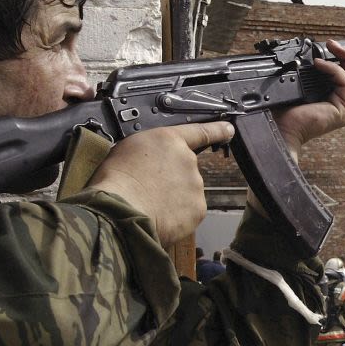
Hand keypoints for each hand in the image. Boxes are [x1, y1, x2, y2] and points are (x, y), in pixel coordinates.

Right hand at [89, 121, 234, 247]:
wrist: (120, 209)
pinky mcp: (197, 209)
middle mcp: (188, 161)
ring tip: (148, 202)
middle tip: (148, 188)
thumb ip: (151, 151)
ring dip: (173, 198)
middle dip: (171, 179)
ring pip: (187, 192)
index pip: (201, 131)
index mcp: (170, 141)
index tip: (228, 129)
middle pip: (186, 170)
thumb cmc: (116, 179)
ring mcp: (196, 186)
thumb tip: (154, 161)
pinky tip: (157, 215)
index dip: (217, 130)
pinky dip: (176, 216)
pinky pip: (188, 212)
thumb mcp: (128, 149)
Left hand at [272, 40, 344, 161]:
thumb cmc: (284, 112)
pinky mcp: (341, 109)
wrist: (280, 128)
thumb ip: (316, 78)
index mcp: (337, 105)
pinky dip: (334, 68)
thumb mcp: (303, 88)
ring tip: (334, 46)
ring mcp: (344, 110)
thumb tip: (318, 58)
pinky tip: (320, 64)